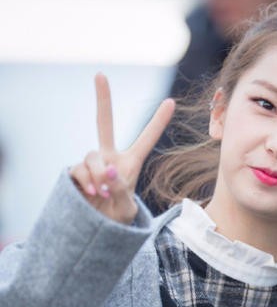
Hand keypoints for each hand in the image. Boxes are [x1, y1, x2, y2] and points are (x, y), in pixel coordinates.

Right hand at [70, 73, 174, 223]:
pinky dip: (85, 179)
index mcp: (130, 163)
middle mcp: (109, 158)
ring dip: (97, 172)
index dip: (158, 122)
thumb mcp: (126, 209)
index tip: (171, 102)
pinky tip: (92, 192)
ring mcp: (91, 164)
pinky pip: (77, 168)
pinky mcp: (76, 173)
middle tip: (100, 75)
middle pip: (104, 123)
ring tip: (103, 192)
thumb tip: (109, 169)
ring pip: (91, 155)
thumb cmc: (118, 220)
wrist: (98, 231)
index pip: (146, 139)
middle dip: (102, 99)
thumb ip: (120, 190)